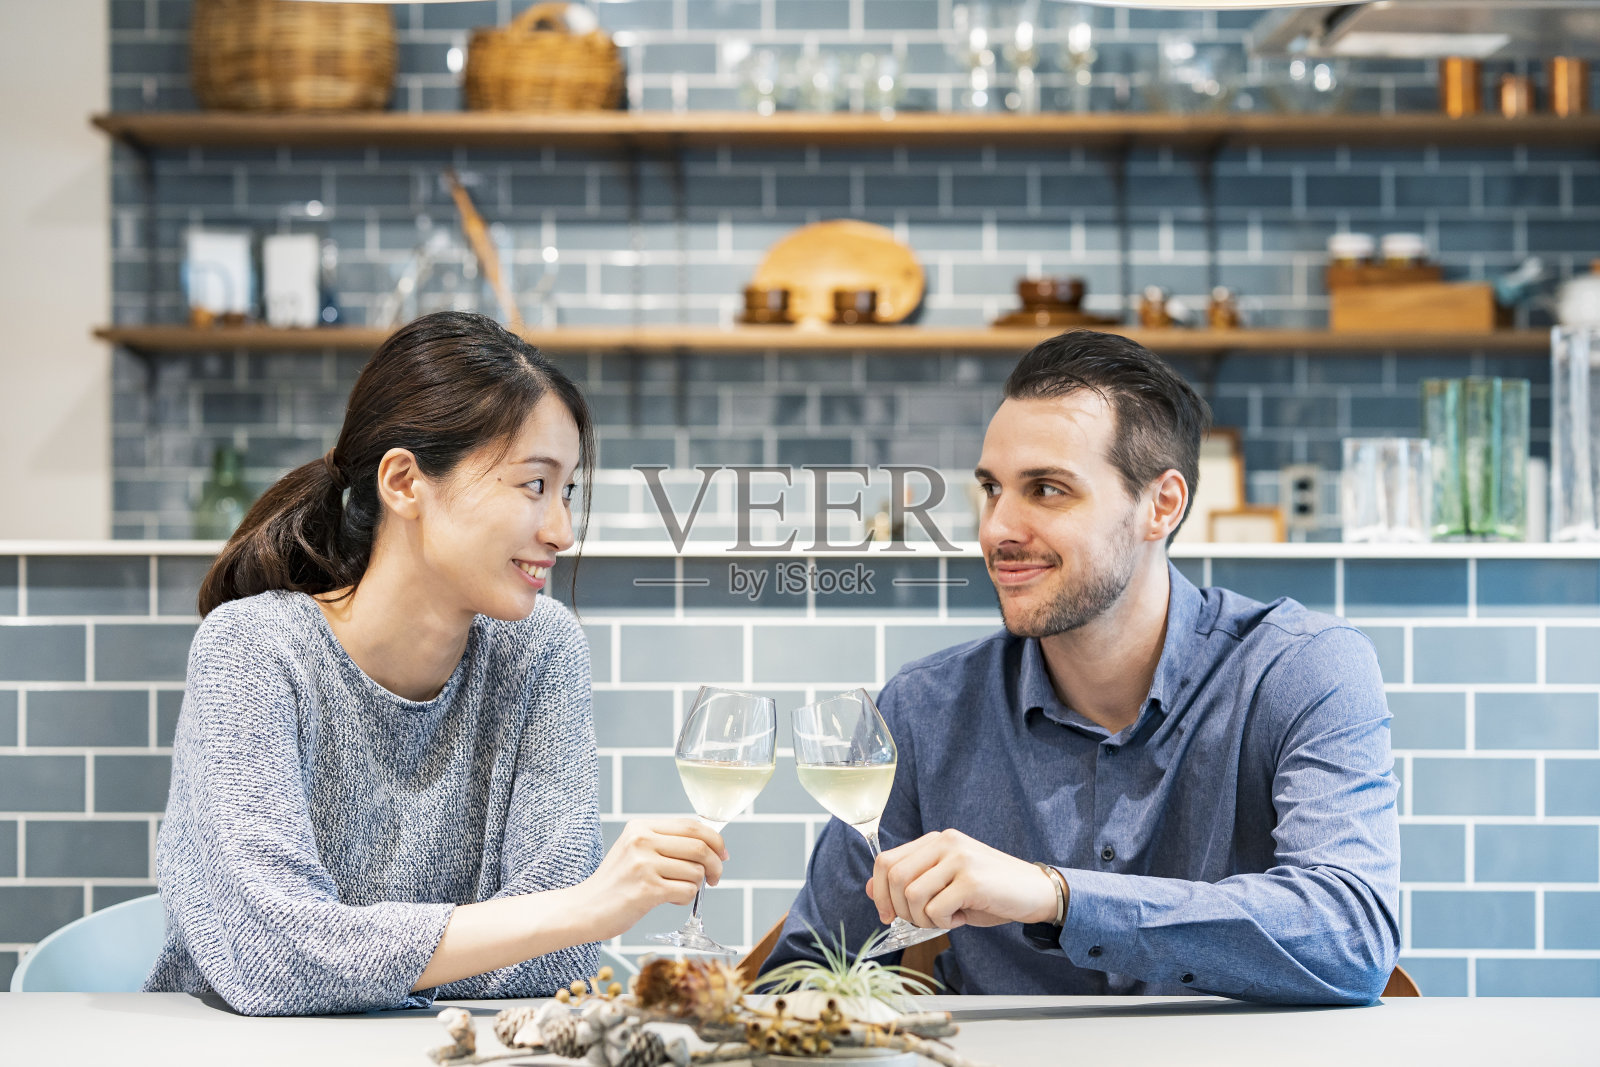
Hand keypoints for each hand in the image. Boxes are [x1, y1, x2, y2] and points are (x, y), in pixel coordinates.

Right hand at [584, 819, 727, 939]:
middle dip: (716, 864)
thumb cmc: (616, 883)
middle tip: (715, 878)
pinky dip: (685, 898)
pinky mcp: (647, 889)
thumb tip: (713, 846)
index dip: (715, 840)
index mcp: (641, 826)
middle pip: (700, 846)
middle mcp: (642, 840)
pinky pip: (687, 891)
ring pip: (696, 871)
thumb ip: (667, 843)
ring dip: (695, 885)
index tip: (722, 855)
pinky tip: (669, 899)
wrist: (584, 909)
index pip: (692, 825)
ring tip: (675, 890)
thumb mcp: (636, 850)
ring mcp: (643, 864)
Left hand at [865, 829, 1059, 930]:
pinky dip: (943, 922)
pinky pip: (936, 909)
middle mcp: (945, 842)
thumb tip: (871, 888)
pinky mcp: (972, 880)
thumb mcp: (944, 883)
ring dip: (922, 918)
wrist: (1035, 892)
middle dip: (899, 909)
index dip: (879, 892)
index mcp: (936, 840)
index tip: (887, 914)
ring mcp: (959, 859)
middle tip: (919, 921)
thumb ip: (911, 881)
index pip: (886, 860)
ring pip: (913, 895)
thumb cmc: (989, 891)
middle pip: (895, 877)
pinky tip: (960, 918)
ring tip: (945, 918)